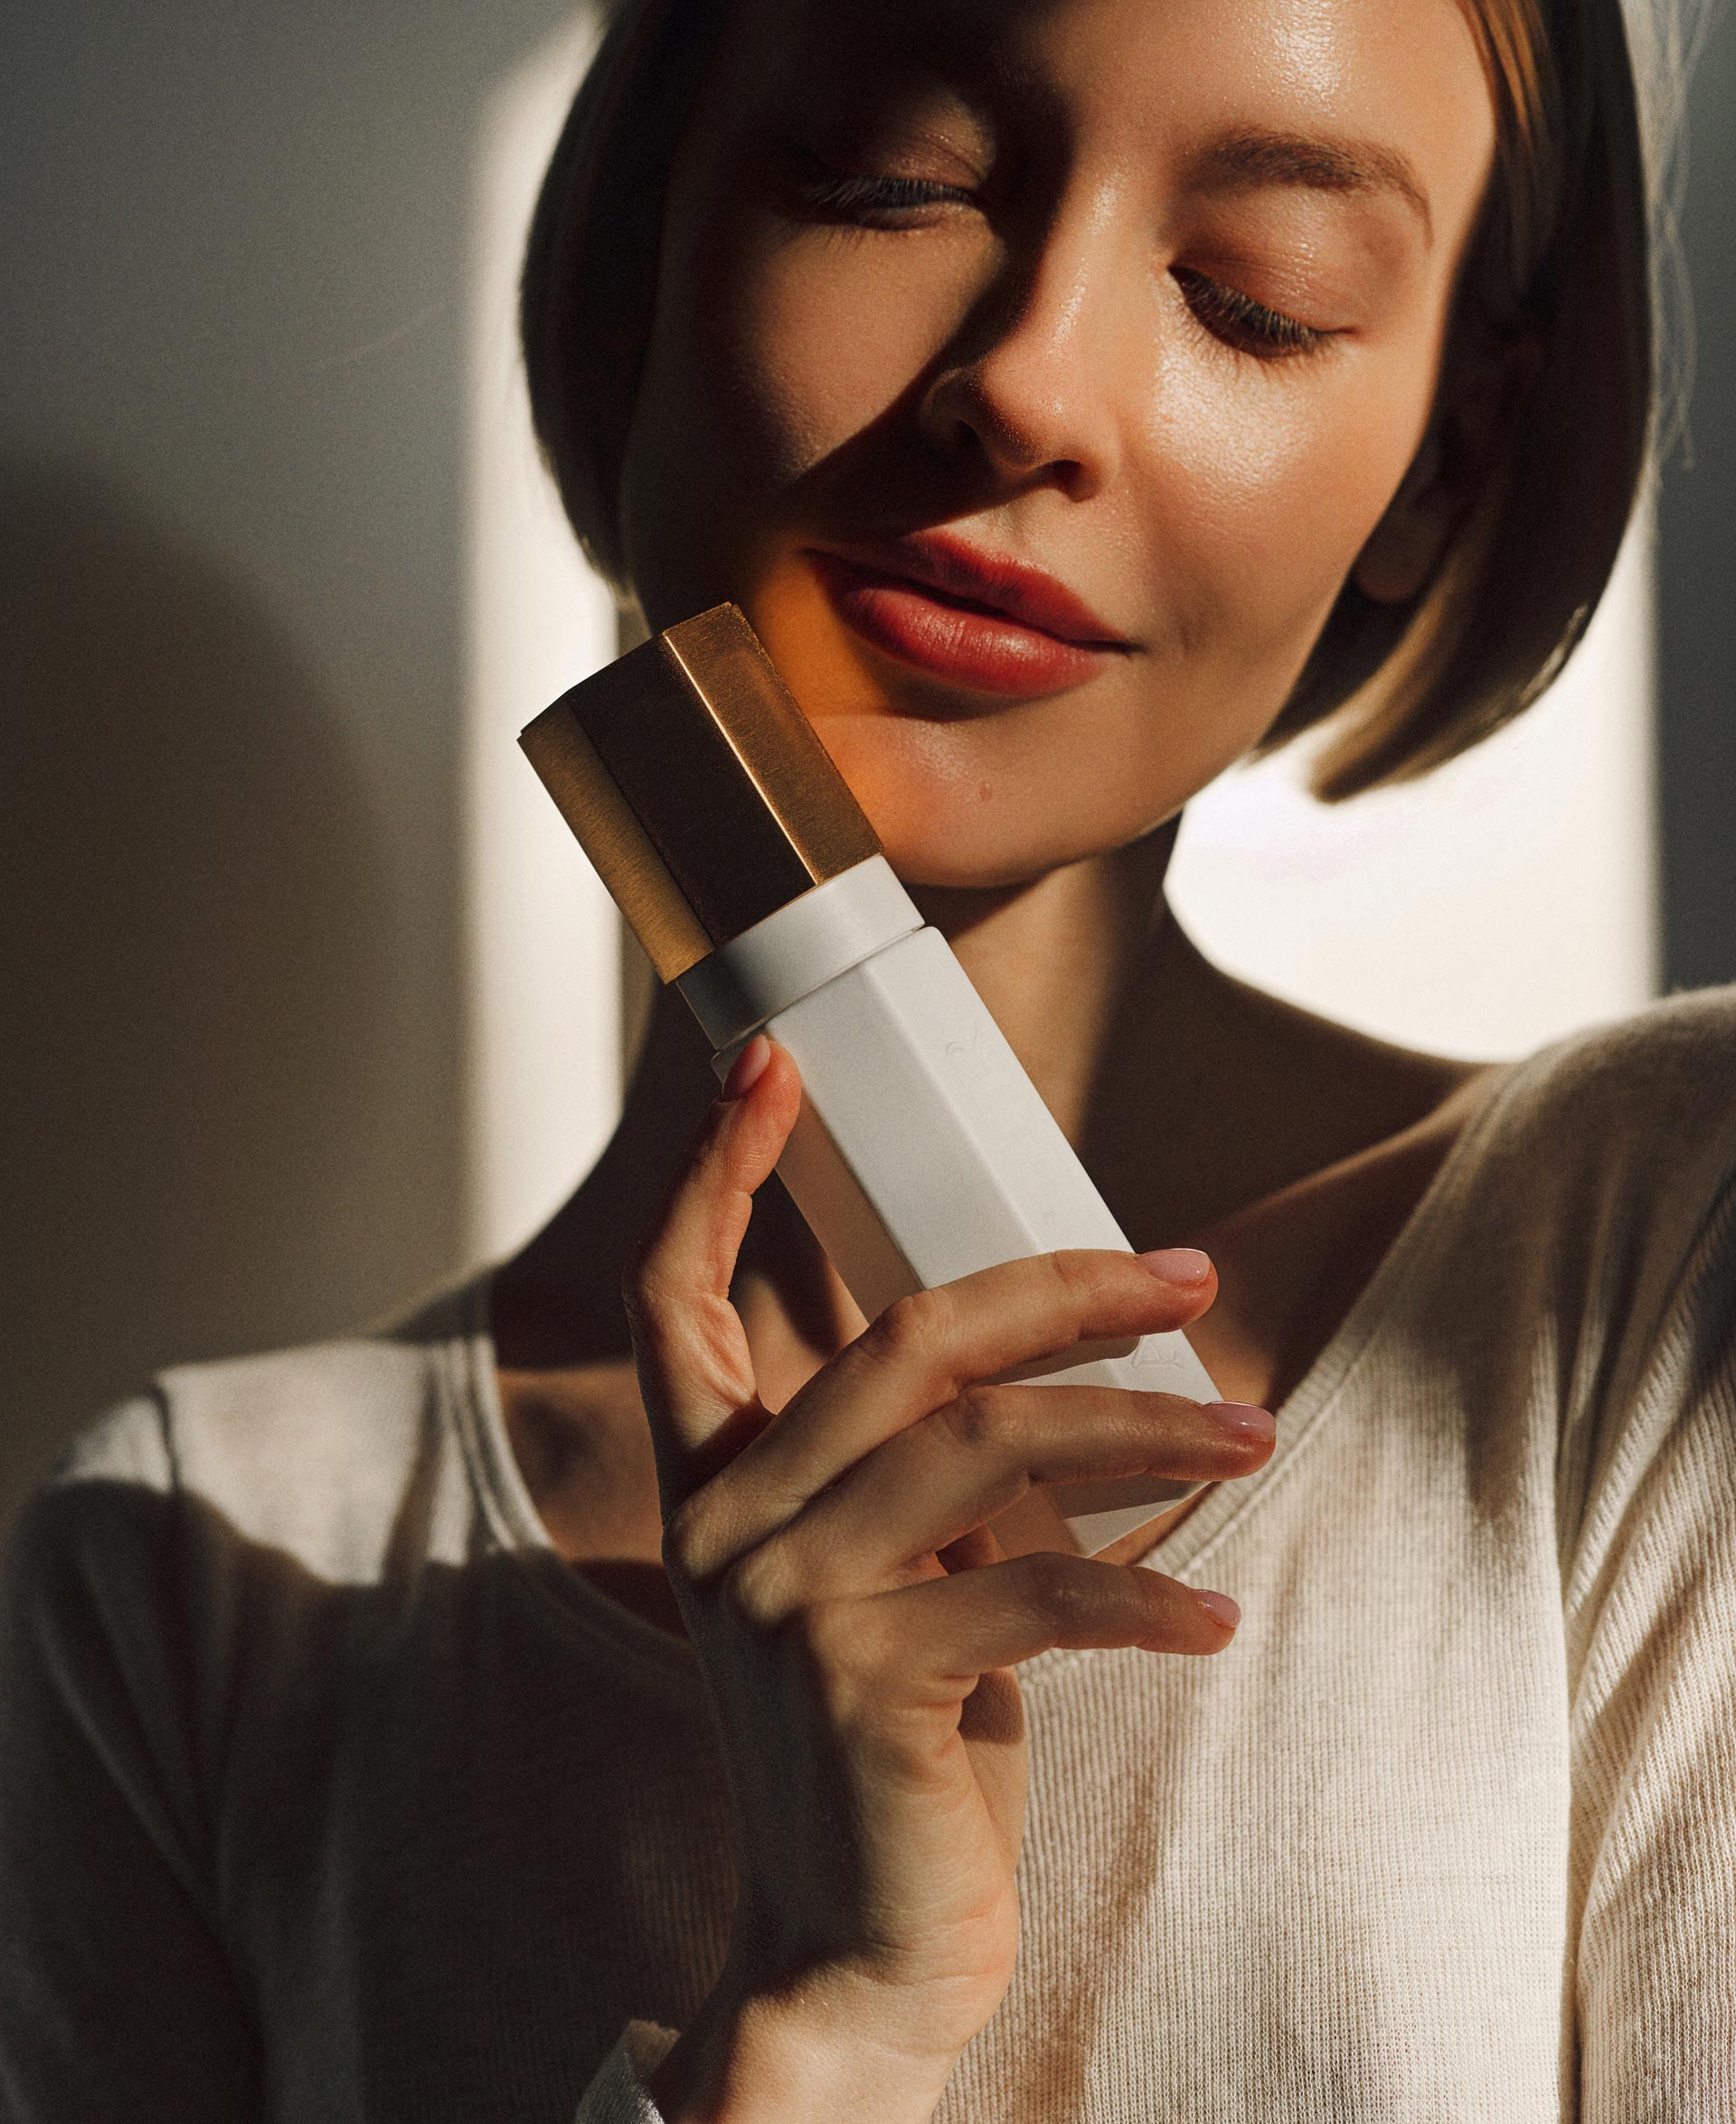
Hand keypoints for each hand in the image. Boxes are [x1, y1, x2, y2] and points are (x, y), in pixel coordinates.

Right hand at [628, 1034, 1271, 2121]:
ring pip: (991, 1441)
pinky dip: (1147, 1595)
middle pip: (906, 1336)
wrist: (851, 1953)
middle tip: (1191, 1277)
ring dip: (1149, 1429)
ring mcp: (782, 1598)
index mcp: (711, 1487)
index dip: (716, 1171)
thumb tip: (1066, 1354)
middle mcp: (723, 1525)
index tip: (769, 1066)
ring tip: (1254, 1436)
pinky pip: (1038, 1589)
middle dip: (1063, 1287)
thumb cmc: (893, 1750)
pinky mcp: (861, 1678)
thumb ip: (925, 1470)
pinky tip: (1217, 1616)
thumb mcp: (891, 1581)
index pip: (677, 1296)